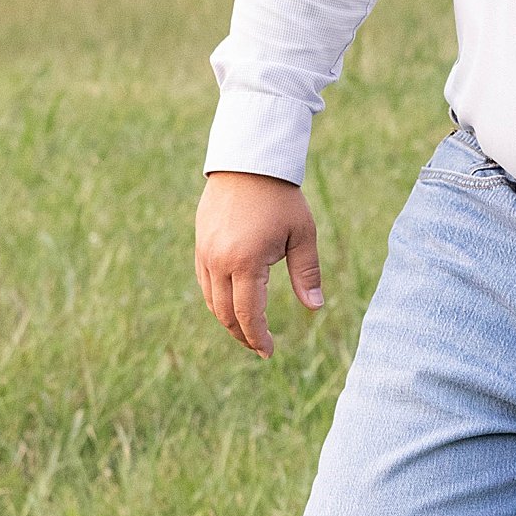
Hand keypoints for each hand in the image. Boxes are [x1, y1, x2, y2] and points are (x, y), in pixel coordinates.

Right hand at [195, 172, 323, 357]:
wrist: (248, 162)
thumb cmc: (282, 198)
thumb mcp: (302, 235)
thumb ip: (307, 273)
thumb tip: (315, 308)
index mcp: (246, 263)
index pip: (248, 315)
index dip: (259, 338)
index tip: (269, 353)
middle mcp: (219, 262)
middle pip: (226, 314)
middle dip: (243, 335)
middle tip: (260, 347)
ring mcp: (205, 253)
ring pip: (211, 300)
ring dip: (228, 320)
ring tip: (248, 330)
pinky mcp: (200, 244)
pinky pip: (204, 282)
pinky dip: (217, 299)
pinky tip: (233, 304)